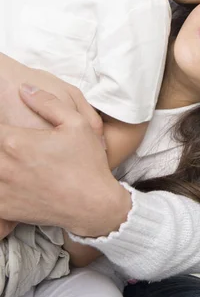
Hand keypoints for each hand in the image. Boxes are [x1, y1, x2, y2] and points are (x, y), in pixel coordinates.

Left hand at [0, 86, 131, 237]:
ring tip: (9, 157)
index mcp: (16, 142)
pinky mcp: (5, 208)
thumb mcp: (76, 123)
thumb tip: (24, 88)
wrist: (94, 205)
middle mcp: (4, 166)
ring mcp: (2, 189)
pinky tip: (8, 177)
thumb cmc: (87, 163)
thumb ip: (48, 102)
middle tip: (15, 143)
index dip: (0, 119)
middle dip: (0, 141)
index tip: (6, 124)